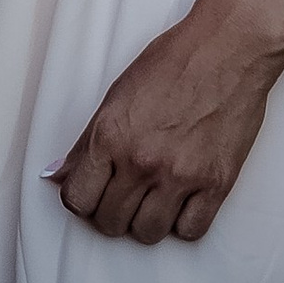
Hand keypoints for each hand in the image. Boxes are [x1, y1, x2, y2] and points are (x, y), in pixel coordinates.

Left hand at [50, 0, 283, 243]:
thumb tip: (55, 175)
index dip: (81, 199)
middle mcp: (141, 160)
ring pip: (147, 233)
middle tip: (120, 196)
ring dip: (144, 221)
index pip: (78, 198)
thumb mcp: (117, 93)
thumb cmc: (173, 62)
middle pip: (110, 221)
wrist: (227, 49)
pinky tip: (180, 202)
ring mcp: (180, 176)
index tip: (90, 193)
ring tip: (150, 199)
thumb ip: (87, 141)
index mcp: (110, 134)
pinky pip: (190, 232)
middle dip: (109, 213)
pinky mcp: (216, 185)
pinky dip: (182, 222)